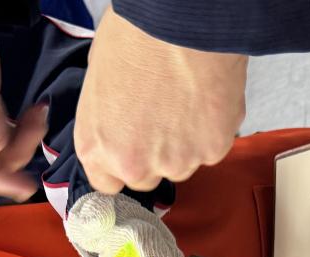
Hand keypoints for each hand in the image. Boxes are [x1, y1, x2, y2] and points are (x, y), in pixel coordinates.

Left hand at [75, 8, 247, 192]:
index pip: (107, 182)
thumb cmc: (135, 36)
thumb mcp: (98, 83)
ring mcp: (176, 162)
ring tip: (185, 100)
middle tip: (162, 114)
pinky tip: (205, 99)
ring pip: (182, 164)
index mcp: (97, 148)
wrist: (180, 20)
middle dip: (153, 154)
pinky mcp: (212, 151)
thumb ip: (107, 122)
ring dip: (184, 143)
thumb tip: (119, 128)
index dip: (121, 161)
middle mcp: (135, 165)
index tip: (131, 146)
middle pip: (147, 177)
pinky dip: (210, 130)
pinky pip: (211, 149)